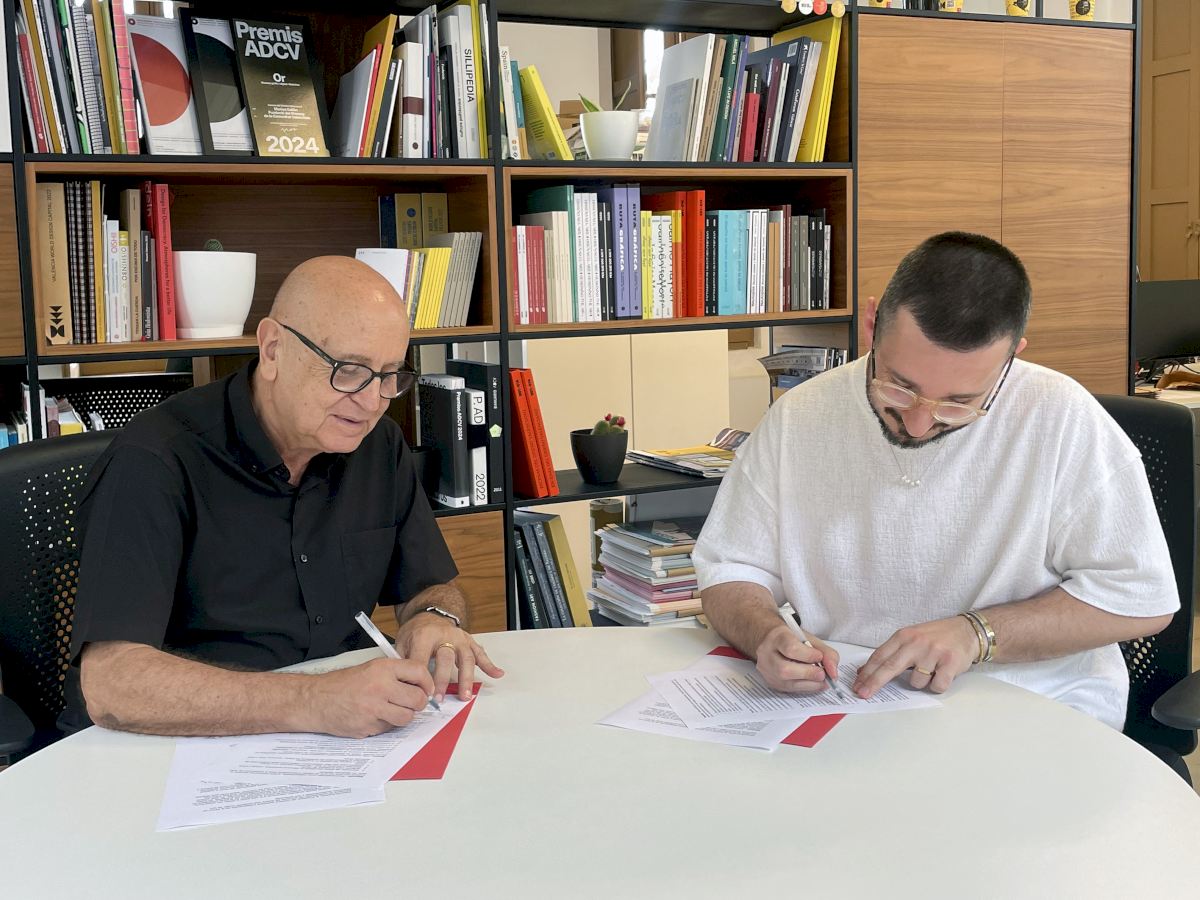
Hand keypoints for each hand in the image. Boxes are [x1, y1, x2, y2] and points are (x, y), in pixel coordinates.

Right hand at [303, 658, 433, 737]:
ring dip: (404, 716)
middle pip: (418, 699)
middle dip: (418, 703)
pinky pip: (390, 728)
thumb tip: (420, 685)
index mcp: (382, 669)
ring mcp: (374, 709)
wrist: (315, 700)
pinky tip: (375, 717)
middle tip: (411, 702)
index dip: (427, 682)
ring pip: (407, 717)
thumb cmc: (342, 684)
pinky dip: (387, 724)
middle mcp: (380, 687)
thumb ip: (394, 675)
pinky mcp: (368, 727)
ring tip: (392, 710)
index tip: (427, 688)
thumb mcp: (370, 669)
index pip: (419, 672)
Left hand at [397, 613, 503, 702]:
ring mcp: (459, 638)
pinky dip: (489, 664)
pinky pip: (480, 653)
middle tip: (439, 698)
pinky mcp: (469, 641)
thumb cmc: (416, 631)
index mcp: (424, 636)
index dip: (422, 677)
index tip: (422, 693)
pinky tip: (497, 673)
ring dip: (466, 678)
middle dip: (443, 680)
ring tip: (465, 695)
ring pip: (466, 658)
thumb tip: (403, 684)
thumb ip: (403, 661)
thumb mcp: (402, 642)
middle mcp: (444, 635)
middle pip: (446, 658)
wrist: (429, 616)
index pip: (422, 658)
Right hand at [754, 624, 840, 693]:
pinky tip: (813, 682)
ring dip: (810, 683)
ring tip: (820, 678)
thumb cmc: (791, 638)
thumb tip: (833, 672)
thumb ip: (826, 652)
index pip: (791, 649)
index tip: (820, 656)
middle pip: (785, 669)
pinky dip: (806, 687)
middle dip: (809, 673)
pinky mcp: (772, 683)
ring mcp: (767, 671)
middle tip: (822, 673)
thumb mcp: (809, 638)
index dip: (809, 655)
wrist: (770, 641)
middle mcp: (767, 655)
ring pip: (788, 683)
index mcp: (776, 637)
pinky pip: (791, 690)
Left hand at [853, 616, 977, 698]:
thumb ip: (891, 653)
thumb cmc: (935, 637)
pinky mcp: (949, 663)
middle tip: (863, 694)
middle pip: (890, 667)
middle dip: (874, 683)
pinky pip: (936, 686)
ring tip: (931, 669)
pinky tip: (942, 674)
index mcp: (904, 636)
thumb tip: (865, 671)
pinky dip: (937, 685)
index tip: (857, 684)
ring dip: (921, 682)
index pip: (880, 656)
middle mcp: (916, 643)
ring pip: (916, 682)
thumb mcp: (910, 638)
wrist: (967, 631)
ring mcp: (933, 652)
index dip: (867, 672)